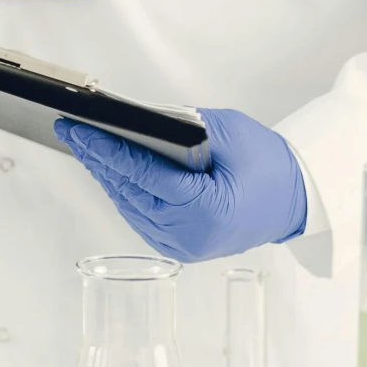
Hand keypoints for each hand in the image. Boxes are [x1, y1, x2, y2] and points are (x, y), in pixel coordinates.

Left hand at [55, 106, 307, 261]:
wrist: (297, 200)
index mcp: (204, 211)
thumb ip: (183, 126)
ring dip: (105, 175)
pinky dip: (123, 190)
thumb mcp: (229, 132)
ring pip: (129, 205)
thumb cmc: (270, 165)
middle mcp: (188, 236)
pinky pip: (141, 215)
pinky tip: (106, 168)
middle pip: (128, 191)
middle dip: (96, 159)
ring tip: (81, 144)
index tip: (79, 129)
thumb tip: (134, 119)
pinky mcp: (180, 247)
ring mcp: (183, 247)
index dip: (106, 150)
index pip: (141, 175)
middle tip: (69, 130)